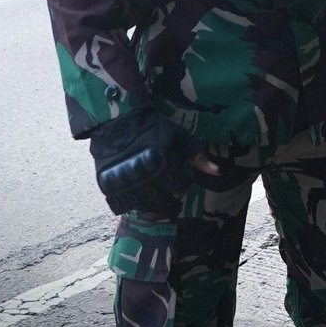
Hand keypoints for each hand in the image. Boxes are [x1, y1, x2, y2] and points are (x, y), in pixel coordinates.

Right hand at [89, 110, 219, 215]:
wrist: (118, 119)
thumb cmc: (153, 127)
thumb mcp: (179, 135)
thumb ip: (197, 154)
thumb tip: (218, 172)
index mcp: (162, 161)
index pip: (179, 189)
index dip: (181, 186)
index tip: (177, 179)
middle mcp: (143, 174)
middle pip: (162, 201)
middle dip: (167, 198)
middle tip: (164, 187)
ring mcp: (124, 181)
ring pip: (142, 207)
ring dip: (149, 203)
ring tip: (150, 190)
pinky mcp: (107, 184)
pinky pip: (121, 205)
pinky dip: (129, 203)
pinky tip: (134, 192)